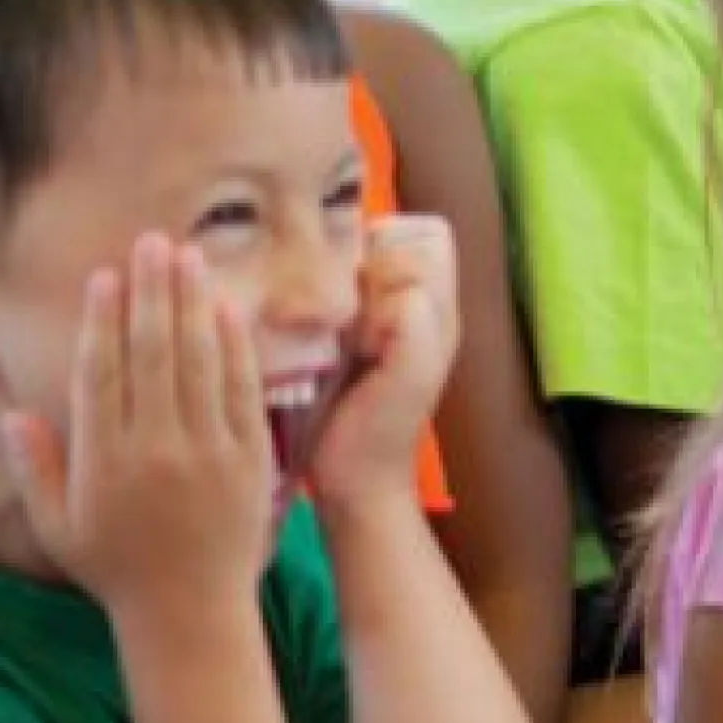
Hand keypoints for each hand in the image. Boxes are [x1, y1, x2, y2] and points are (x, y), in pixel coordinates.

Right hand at [0, 237, 278, 612]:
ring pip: (198, 363)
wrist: (190, 611)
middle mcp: (155, 448)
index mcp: (103, 460)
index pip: (102, 373)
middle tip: (153, 243)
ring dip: (192, 305)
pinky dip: (235, 349)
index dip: (102, 321)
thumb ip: (32, 467)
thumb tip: (10, 413)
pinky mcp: (250, 458)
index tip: (105, 276)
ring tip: (189, 257)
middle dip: (152, 292)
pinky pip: (241, 392)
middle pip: (153, 354)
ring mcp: (207, 450)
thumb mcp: (55, 524)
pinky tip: (227, 311)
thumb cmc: (115, 566)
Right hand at [307, 216, 456, 510]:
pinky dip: (310, 292)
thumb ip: (413, 333)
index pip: (427, 242)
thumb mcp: (406, 383)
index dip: (394, 239)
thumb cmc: (380, 436)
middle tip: (318, 266)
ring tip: (298, 280)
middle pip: (388, 247)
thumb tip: (403, 290)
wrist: (352, 482)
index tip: (357, 260)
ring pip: (354, 268)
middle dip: (355, 245)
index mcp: (433, 313)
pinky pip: (328, 295)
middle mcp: (408, 309)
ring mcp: (373, 323)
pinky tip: (289, 303)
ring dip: (328, 268)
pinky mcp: (339, 338)